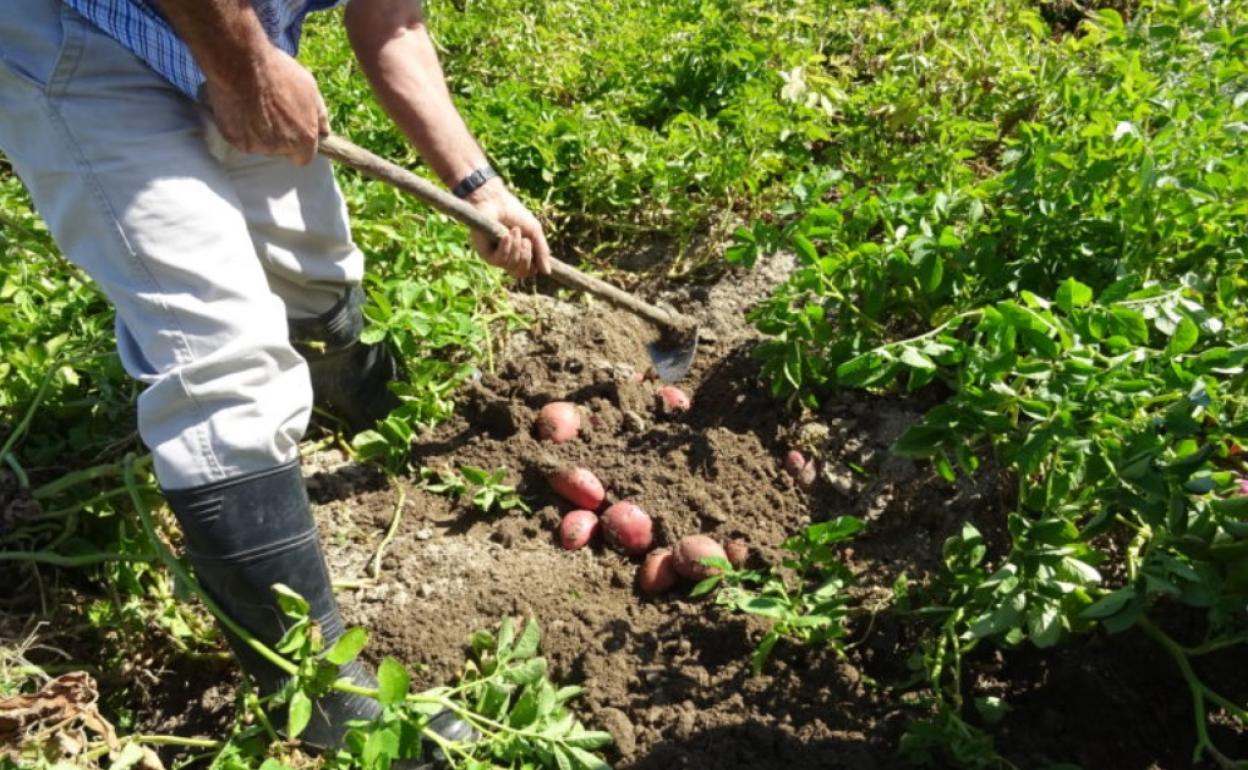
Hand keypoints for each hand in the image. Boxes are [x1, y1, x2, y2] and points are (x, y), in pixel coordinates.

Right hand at [202, 47, 328, 165]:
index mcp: (303, 139)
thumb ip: (320, 115)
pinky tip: (240, 107)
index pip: (303, 158)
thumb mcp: (310, 89)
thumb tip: (324, 132)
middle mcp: (281, 147)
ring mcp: (256, 145)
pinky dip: (240, 128)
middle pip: (280, 151)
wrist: (242, 63)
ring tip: (254, 105)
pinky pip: (240, 138)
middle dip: (278, 136)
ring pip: (260, 145)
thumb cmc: (279, 73)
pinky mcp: (235, 140)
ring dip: (259, 131)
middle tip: (271, 110)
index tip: (292, 131)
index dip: (298, 146)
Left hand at [466, 180, 551, 279]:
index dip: (534, 264)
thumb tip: (547, 272)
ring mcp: (496, 257)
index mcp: (520, 253)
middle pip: (521, 272)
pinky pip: (500, 261)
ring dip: (516, 248)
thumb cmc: (515, 214)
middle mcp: (508, 258)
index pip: (529, 270)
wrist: (496, 202)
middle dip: (527, 256)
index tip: (535, 249)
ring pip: (512, 267)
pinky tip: (506, 235)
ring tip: (514, 231)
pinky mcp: (485, 254)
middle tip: (526, 240)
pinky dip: (506, 248)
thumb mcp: (535, 232)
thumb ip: (542, 252)